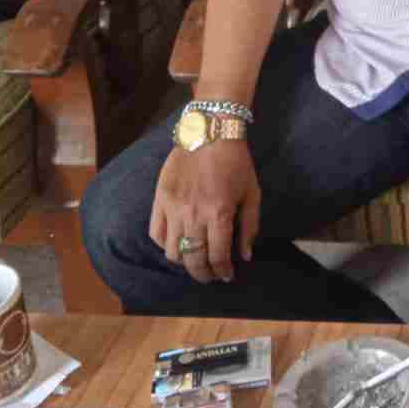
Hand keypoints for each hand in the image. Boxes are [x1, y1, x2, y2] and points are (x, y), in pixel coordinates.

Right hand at [149, 142, 261, 283]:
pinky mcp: (160, 199)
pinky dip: (165, 245)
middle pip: (194, 260)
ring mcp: (174, 208)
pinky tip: (178, 243)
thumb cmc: (236, 163)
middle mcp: (194, 215)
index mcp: (219, 213)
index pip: (218, 256)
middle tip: (210, 275)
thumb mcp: (252, 193)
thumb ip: (249, 226)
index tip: (227, 275)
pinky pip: (156, 234)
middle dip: (204, 274)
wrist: (210, 132)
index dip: (223, 271)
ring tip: (194, 259)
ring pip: (172, 252)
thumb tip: (246, 256)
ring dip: (184, 262)